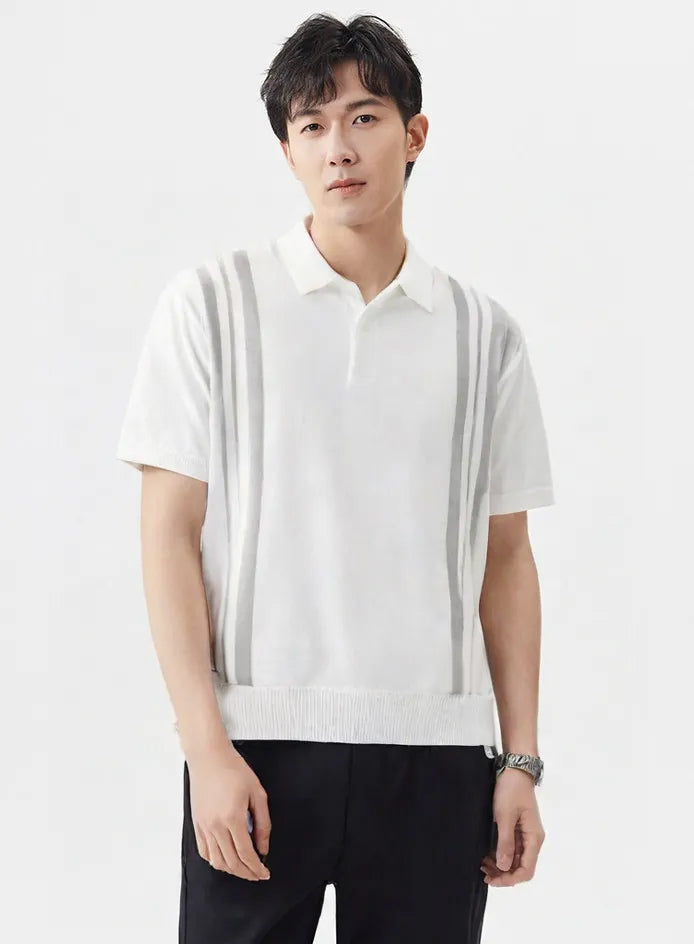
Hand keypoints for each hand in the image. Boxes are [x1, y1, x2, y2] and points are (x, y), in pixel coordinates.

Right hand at [187, 743, 271, 880]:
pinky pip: (204, 851)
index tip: (264, 873)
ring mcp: (204, 826)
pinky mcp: (196, 824)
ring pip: (216, 861)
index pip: (246, 854)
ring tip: (243, 869)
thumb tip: (263, 847)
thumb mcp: (257, 793)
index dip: (256, 868)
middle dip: (246, 873)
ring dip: (231, 870)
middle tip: (257, 875)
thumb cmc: (233, 769)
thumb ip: (263, 823)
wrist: (209, 757)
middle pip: (231, 862)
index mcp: (233, 818)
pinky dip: (215, 861)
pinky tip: (225, 860)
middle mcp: (216, 826)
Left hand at [479, 767, 544, 886]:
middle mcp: (532, 840)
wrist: (514, 771)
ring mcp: (525, 835)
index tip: (492, 879)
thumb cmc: (511, 791)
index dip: (510, 879)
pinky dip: (500, 854)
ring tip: (482, 864)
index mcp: (534, 838)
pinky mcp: (518, 829)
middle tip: (483, 872)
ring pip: (515, 859)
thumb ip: (505, 842)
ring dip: (500, 865)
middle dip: (503, 874)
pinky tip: (487, 854)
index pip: (526, 871)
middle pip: (520, 867)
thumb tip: (504, 867)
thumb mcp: (505, 816)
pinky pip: (511, 848)